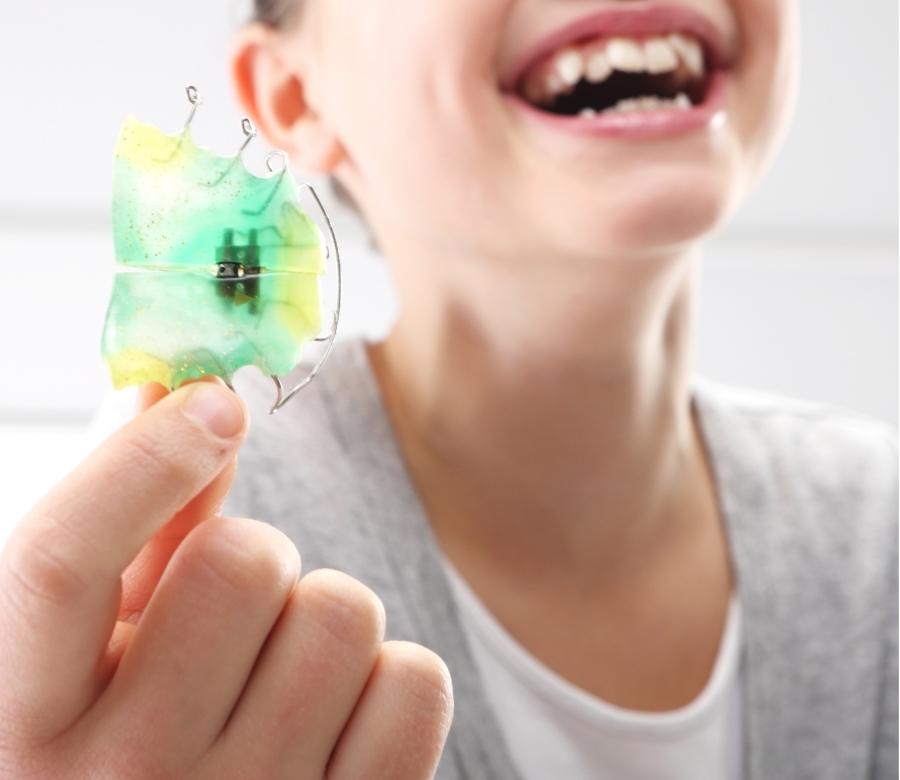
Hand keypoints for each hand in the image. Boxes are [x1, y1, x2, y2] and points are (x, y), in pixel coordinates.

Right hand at [0, 382, 452, 778]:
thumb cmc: (135, 746)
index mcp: (26, 721)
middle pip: (244, 562)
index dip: (144, 458)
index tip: (214, 403)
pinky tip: (341, 719)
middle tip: (242, 610)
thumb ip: (133, 531)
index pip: (63, 560)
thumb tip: (164, 393)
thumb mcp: (99, 653)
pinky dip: (392, 681)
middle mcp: (121, 779)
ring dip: (326, 619)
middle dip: (261, 557)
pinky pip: (416, 683)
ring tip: (283, 675)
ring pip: (343, 611)